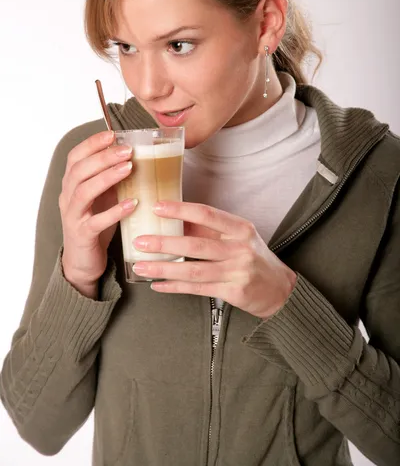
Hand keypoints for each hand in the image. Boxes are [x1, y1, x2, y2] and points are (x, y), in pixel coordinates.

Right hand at [59, 130, 137, 294]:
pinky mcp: (82, 235)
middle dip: (103, 157)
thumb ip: (113, 178)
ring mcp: (73, 217)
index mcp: (72, 184)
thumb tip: (136, 155)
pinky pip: (96, 221)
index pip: (75, 157)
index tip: (112, 134)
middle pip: (79, 170)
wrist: (83, 261)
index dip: (91, 144)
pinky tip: (132, 204)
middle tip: (127, 150)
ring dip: (107, 177)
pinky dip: (114, 211)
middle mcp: (68, 197)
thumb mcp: (103, 196)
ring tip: (129, 168)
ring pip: (83, 192)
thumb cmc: (95, 224)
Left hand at [133, 201, 296, 318]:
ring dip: (164, 268)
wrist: (279, 289)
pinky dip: (175, 287)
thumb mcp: (238, 236)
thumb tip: (174, 221)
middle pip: (196, 245)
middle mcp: (239, 249)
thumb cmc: (254, 257)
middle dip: (164, 243)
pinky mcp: (232, 292)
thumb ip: (210, 230)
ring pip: (193, 270)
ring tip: (141, 265)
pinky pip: (197, 289)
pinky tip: (157, 285)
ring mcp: (236, 272)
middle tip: (140, 241)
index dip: (181, 210)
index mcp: (240, 228)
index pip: (207, 214)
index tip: (157, 207)